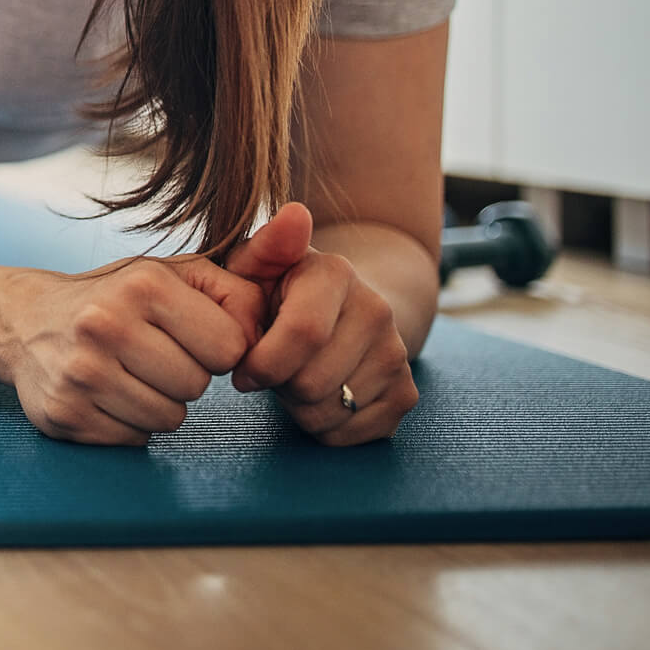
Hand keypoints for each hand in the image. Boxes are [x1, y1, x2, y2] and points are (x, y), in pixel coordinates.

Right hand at [0, 254, 267, 445]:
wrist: (25, 322)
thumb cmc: (119, 298)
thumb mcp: (175, 274)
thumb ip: (244, 266)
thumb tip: (304, 229)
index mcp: (141, 285)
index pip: (229, 347)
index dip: (216, 347)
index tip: (186, 335)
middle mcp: (105, 325)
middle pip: (197, 386)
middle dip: (184, 376)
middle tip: (150, 355)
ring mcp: (80, 374)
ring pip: (168, 419)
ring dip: (158, 403)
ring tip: (128, 374)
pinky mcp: (65, 415)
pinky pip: (134, 440)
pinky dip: (127, 424)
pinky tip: (105, 395)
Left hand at [225, 203, 418, 444]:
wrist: (337, 314)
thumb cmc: (277, 292)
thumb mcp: (256, 266)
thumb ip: (264, 246)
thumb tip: (295, 214)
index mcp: (336, 274)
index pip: (303, 335)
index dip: (262, 363)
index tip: (242, 368)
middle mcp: (377, 310)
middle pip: (311, 382)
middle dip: (277, 386)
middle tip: (271, 369)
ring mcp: (398, 354)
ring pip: (329, 413)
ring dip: (297, 407)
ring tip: (294, 376)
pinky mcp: (406, 394)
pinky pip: (351, 435)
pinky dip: (323, 427)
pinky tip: (318, 397)